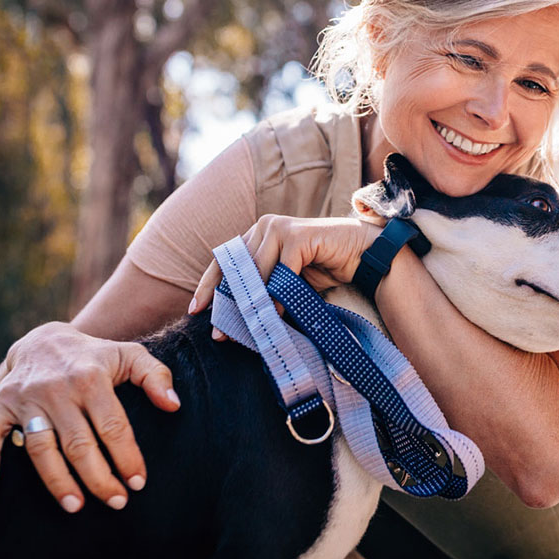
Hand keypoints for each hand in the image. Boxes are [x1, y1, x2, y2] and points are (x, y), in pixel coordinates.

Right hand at [0, 321, 180, 512]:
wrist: (45, 339)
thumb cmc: (95, 356)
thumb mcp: (130, 355)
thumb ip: (156, 376)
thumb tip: (173, 406)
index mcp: (92, 378)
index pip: (113, 425)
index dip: (126, 456)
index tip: (138, 482)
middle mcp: (58, 389)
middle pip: (79, 444)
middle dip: (99, 478)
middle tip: (116, 502)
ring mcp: (28, 397)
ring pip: (41, 447)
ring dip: (57, 480)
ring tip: (75, 506)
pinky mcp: (1, 403)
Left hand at [190, 215, 380, 324]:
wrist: (361, 254)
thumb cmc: (324, 268)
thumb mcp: (286, 281)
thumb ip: (262, 289)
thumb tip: (233, 320)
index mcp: (257, 234)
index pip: (225, 261)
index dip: (209, 286)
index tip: (196, 310)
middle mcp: (264, 226)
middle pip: (235, 268)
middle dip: (227, 303)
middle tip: (220, 332)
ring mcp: (280, 227)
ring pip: (255, 271)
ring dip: (251, 303)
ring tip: (246, 329)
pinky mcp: (298, 235)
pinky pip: (281, 271)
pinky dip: (277, 295)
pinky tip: (275, 315)